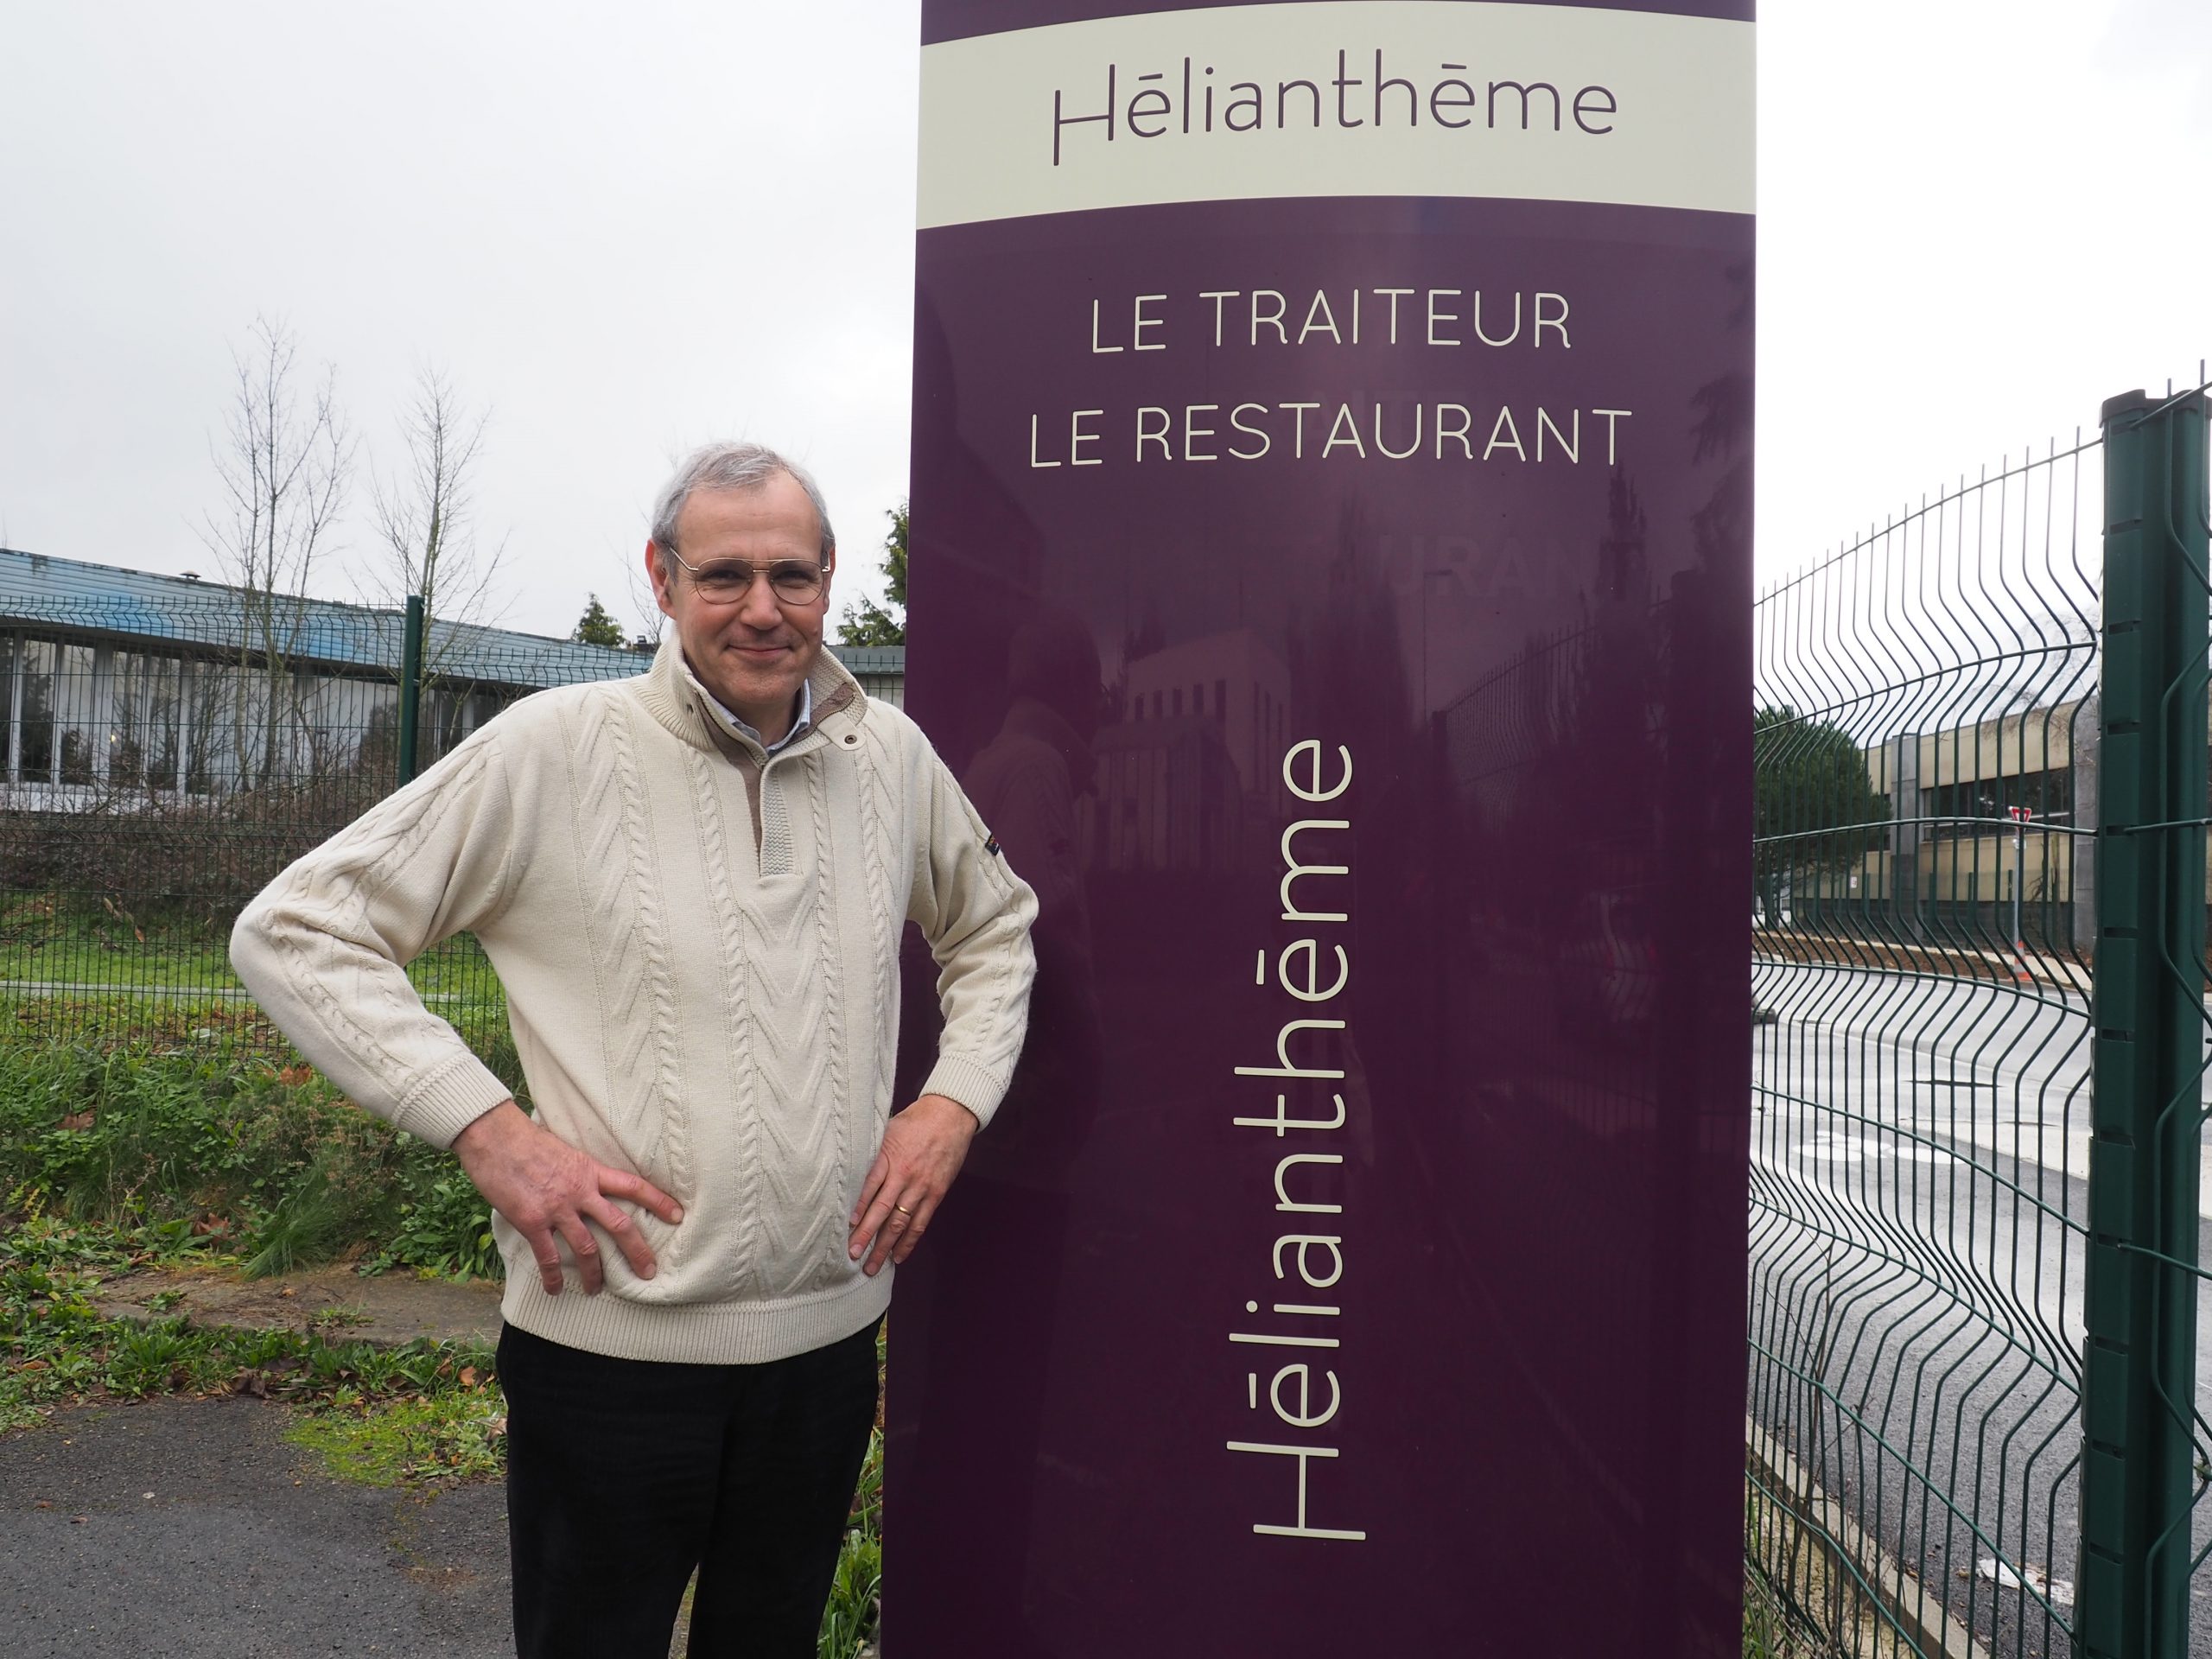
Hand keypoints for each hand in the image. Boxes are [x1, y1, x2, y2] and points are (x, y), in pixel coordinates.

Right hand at [452, 1100, 683, 1294]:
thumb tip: (587, 1184)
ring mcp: (557, 1208)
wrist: (495, 1138)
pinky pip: (548, 1257)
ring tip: (598, 1289)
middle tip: (649, 1272)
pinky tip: (555, 1290)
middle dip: (637, 1251)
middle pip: (619, 1225)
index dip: (658, 1201)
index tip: (678, 1215)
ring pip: (587, 1248)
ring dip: (595, 1273)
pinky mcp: (532, 1221)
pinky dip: (553, 1277)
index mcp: (590, 1171)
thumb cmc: (527, 1140)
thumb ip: (579, 1171)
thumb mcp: (565, 1151)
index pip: (633, 1186)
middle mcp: (580, 1191)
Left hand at [847, 1093, 978, 1276]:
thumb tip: (851, 1172)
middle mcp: (904, 1175)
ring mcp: (922, 1186)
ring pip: (900, 1222)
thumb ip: (874, 1153)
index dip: (857, 1209)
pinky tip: (899, 1255)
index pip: (869, 1188)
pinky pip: (921, 1222)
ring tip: (872, 1265)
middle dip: (865, 1235)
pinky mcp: (936, 1193)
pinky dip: (909, 1241)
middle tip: (852, 1255)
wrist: (951, 1115)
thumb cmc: (916, 1120)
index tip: (845, 1228)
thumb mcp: (888, 1129)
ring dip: (885, 1246)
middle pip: (881, 1210)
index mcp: (889, 1157)